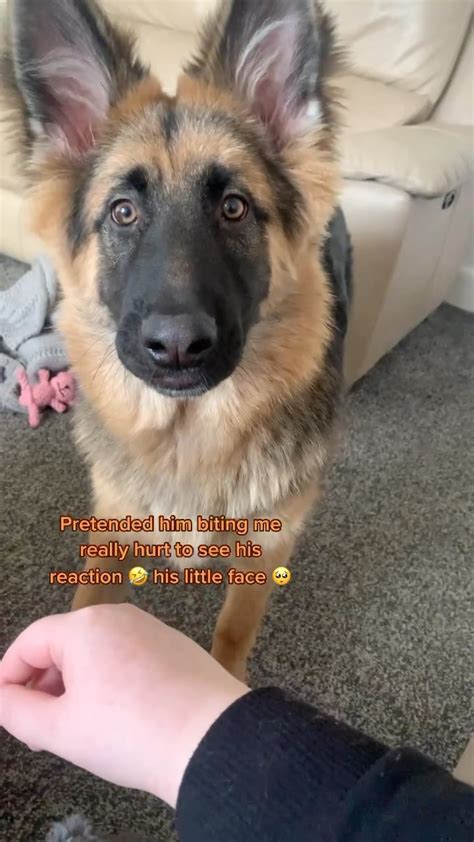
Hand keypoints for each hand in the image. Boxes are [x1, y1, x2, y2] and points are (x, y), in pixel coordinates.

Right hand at [0, 604, 248, 805]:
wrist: (211, 739)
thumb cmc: (132, 731)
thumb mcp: (60, 730)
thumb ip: (17, 711)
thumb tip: (1, 698)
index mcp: (84, 627)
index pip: (29, 642)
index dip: (9, 676)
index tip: (4, 706)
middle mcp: (118, 617)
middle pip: (63, 644)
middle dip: (44, 684)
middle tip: (37, 727)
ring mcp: (149, 628)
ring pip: (96, 652)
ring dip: (76, 684)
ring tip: (77, 727)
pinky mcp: (173, 645)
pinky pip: (126, 656)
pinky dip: (109, 681)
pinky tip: (116, 717)